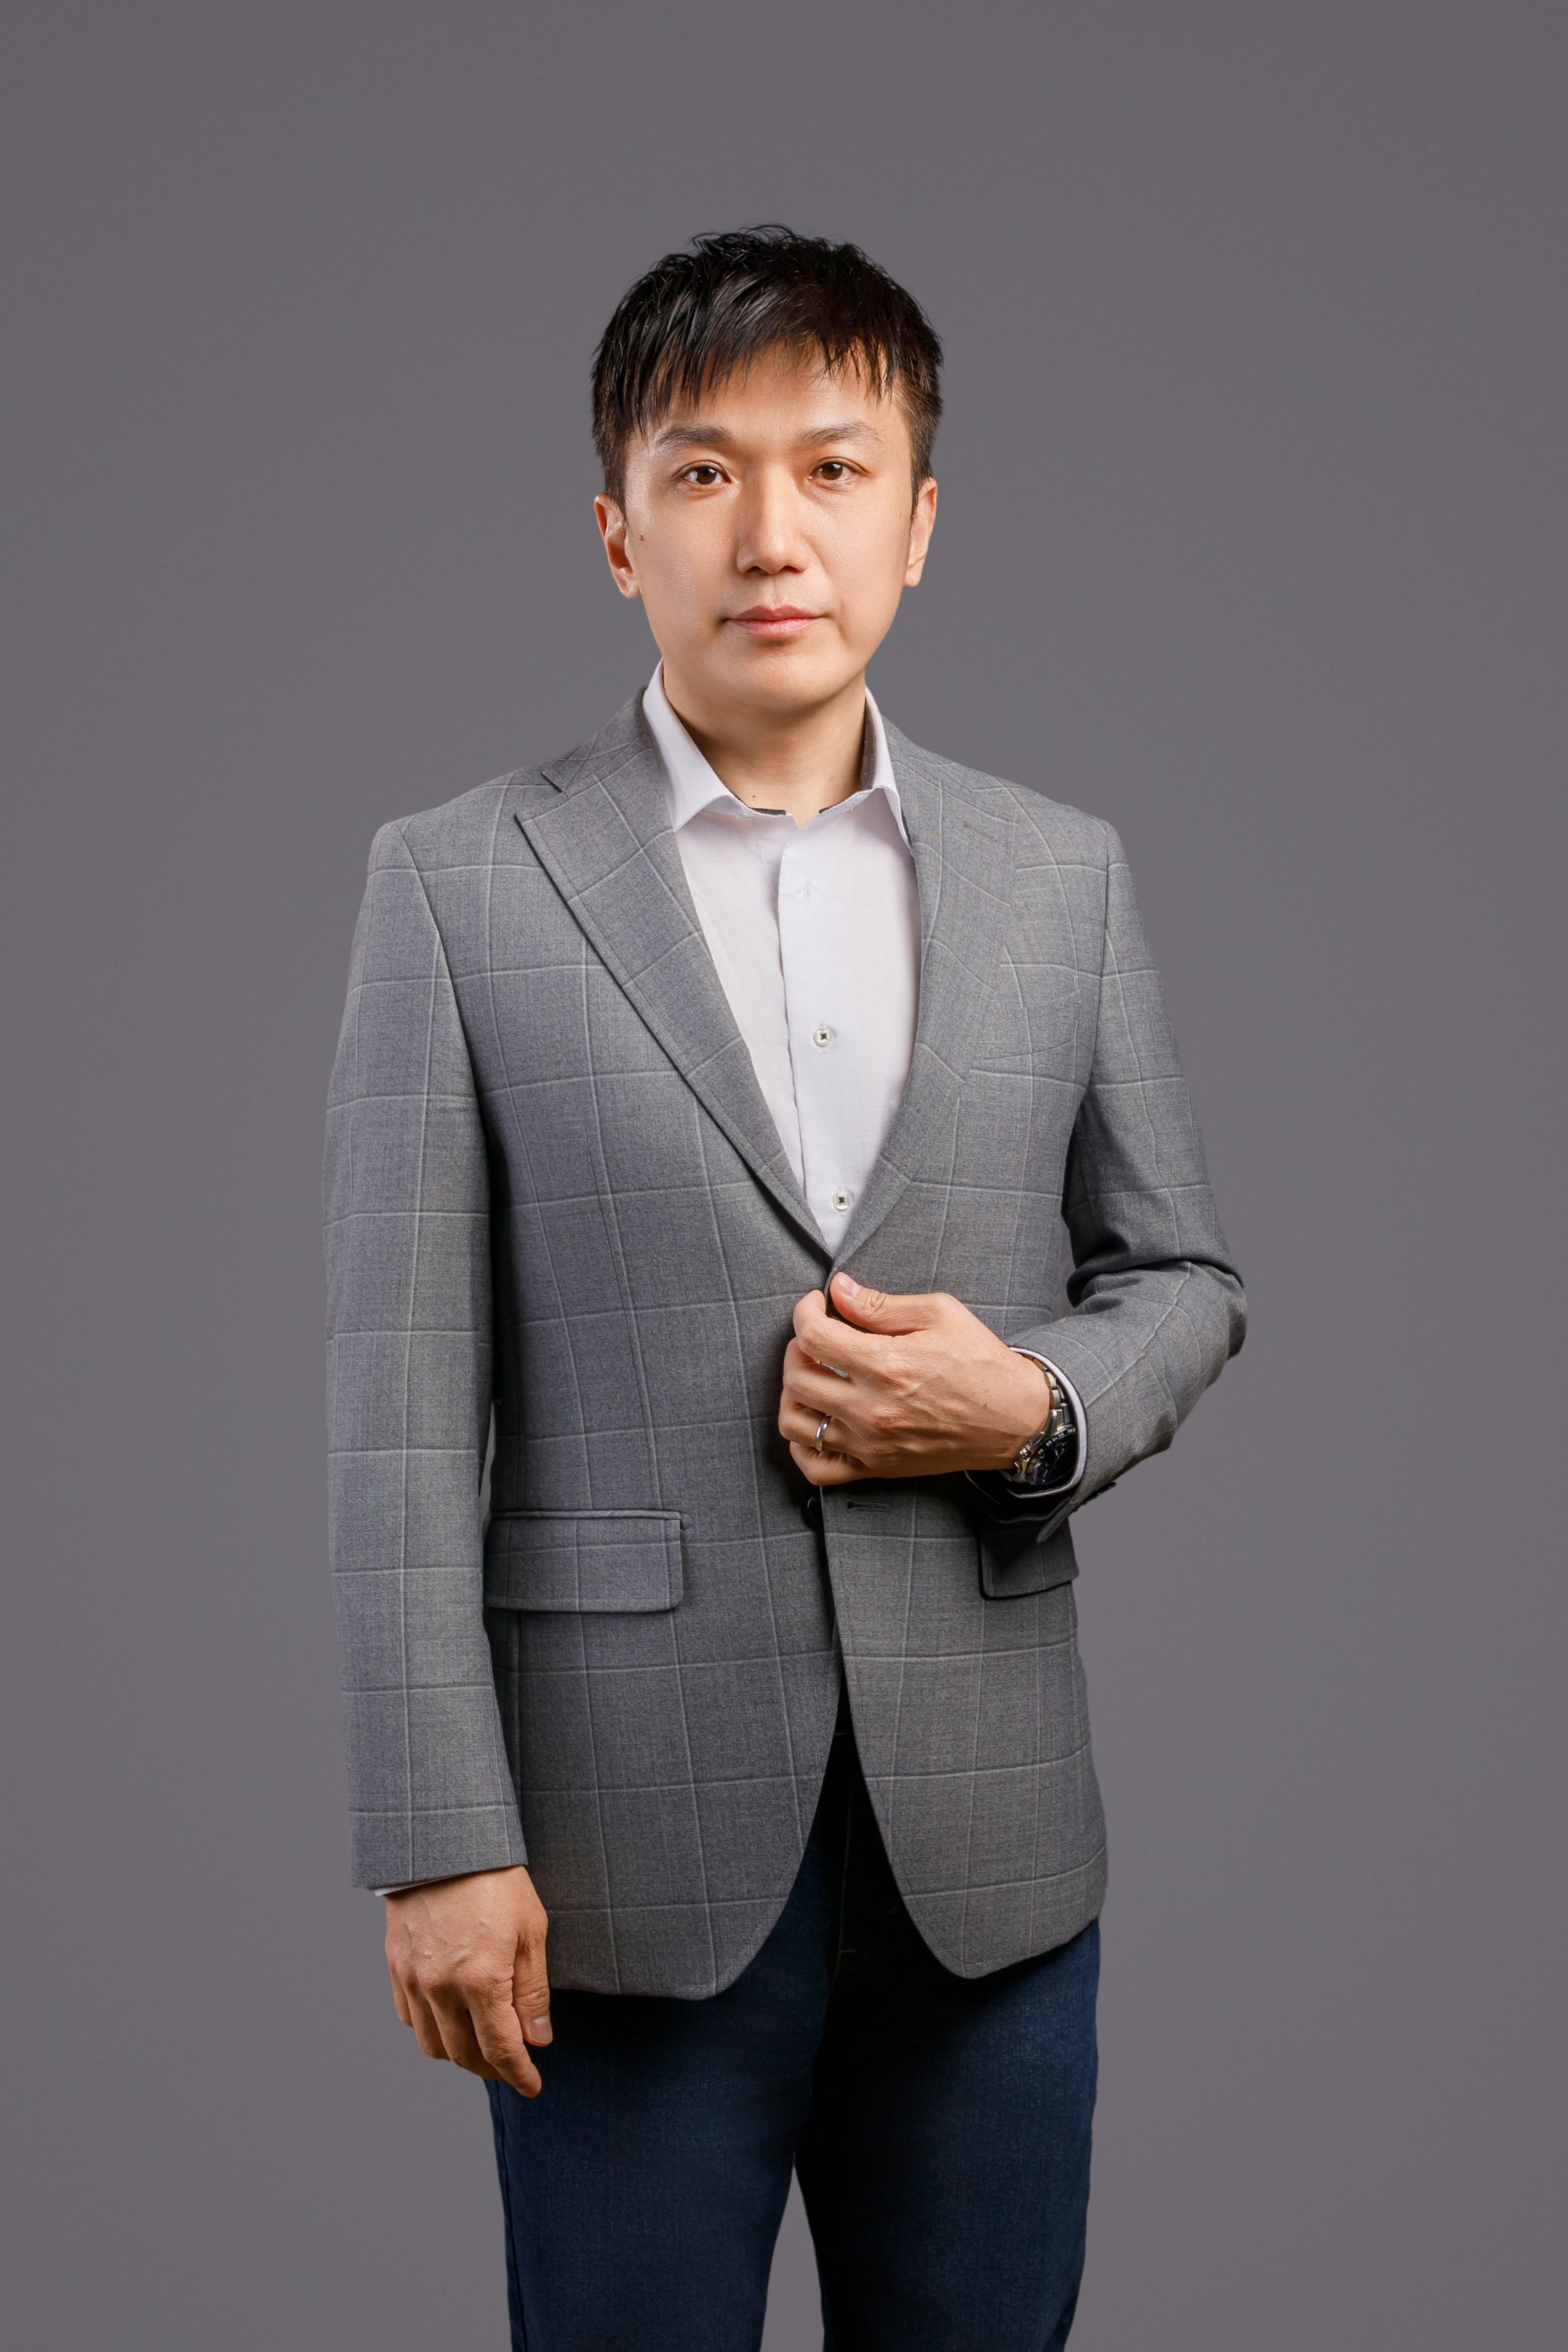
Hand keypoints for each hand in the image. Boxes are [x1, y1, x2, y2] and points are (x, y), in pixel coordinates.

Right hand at [384, 1864, 551, 2097]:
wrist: (443, 1840)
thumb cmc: (495, 1878)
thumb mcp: (531, 1930)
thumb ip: (532, 1991)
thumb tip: (539, 2038)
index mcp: (481, 1980)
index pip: (501, 2049)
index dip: (519, 2075)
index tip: (533, 2085)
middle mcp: (441, 1988)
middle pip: (466, 2055)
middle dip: (493, 2069)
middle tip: (512, 2067)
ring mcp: (413, 1979)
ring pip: (433, 2045)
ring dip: (460, 2055)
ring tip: (482, 2047)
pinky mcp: (396, 1965)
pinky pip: (409, 2018)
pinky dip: (431, 2030)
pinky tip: (449, 2020)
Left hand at [779, 1272, 1052, 1486]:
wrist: (1014, 1418)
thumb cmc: (981, 1362)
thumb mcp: (939, 1314)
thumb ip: (880, 1304)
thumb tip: (839, 1290)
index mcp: (885, 1364)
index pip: (811, 1336)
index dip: (804, 1312)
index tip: (815, 1304)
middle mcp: (871, 1408)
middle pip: (796, 1378)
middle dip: (797, 1348)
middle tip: (817, 1336)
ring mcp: (870, 1444)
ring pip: (795, 1424)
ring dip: (793, 1394)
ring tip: (812, 1376)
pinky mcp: (876, 1467)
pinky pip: (815, 1468)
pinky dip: (801, 1446)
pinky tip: (815, 1420)